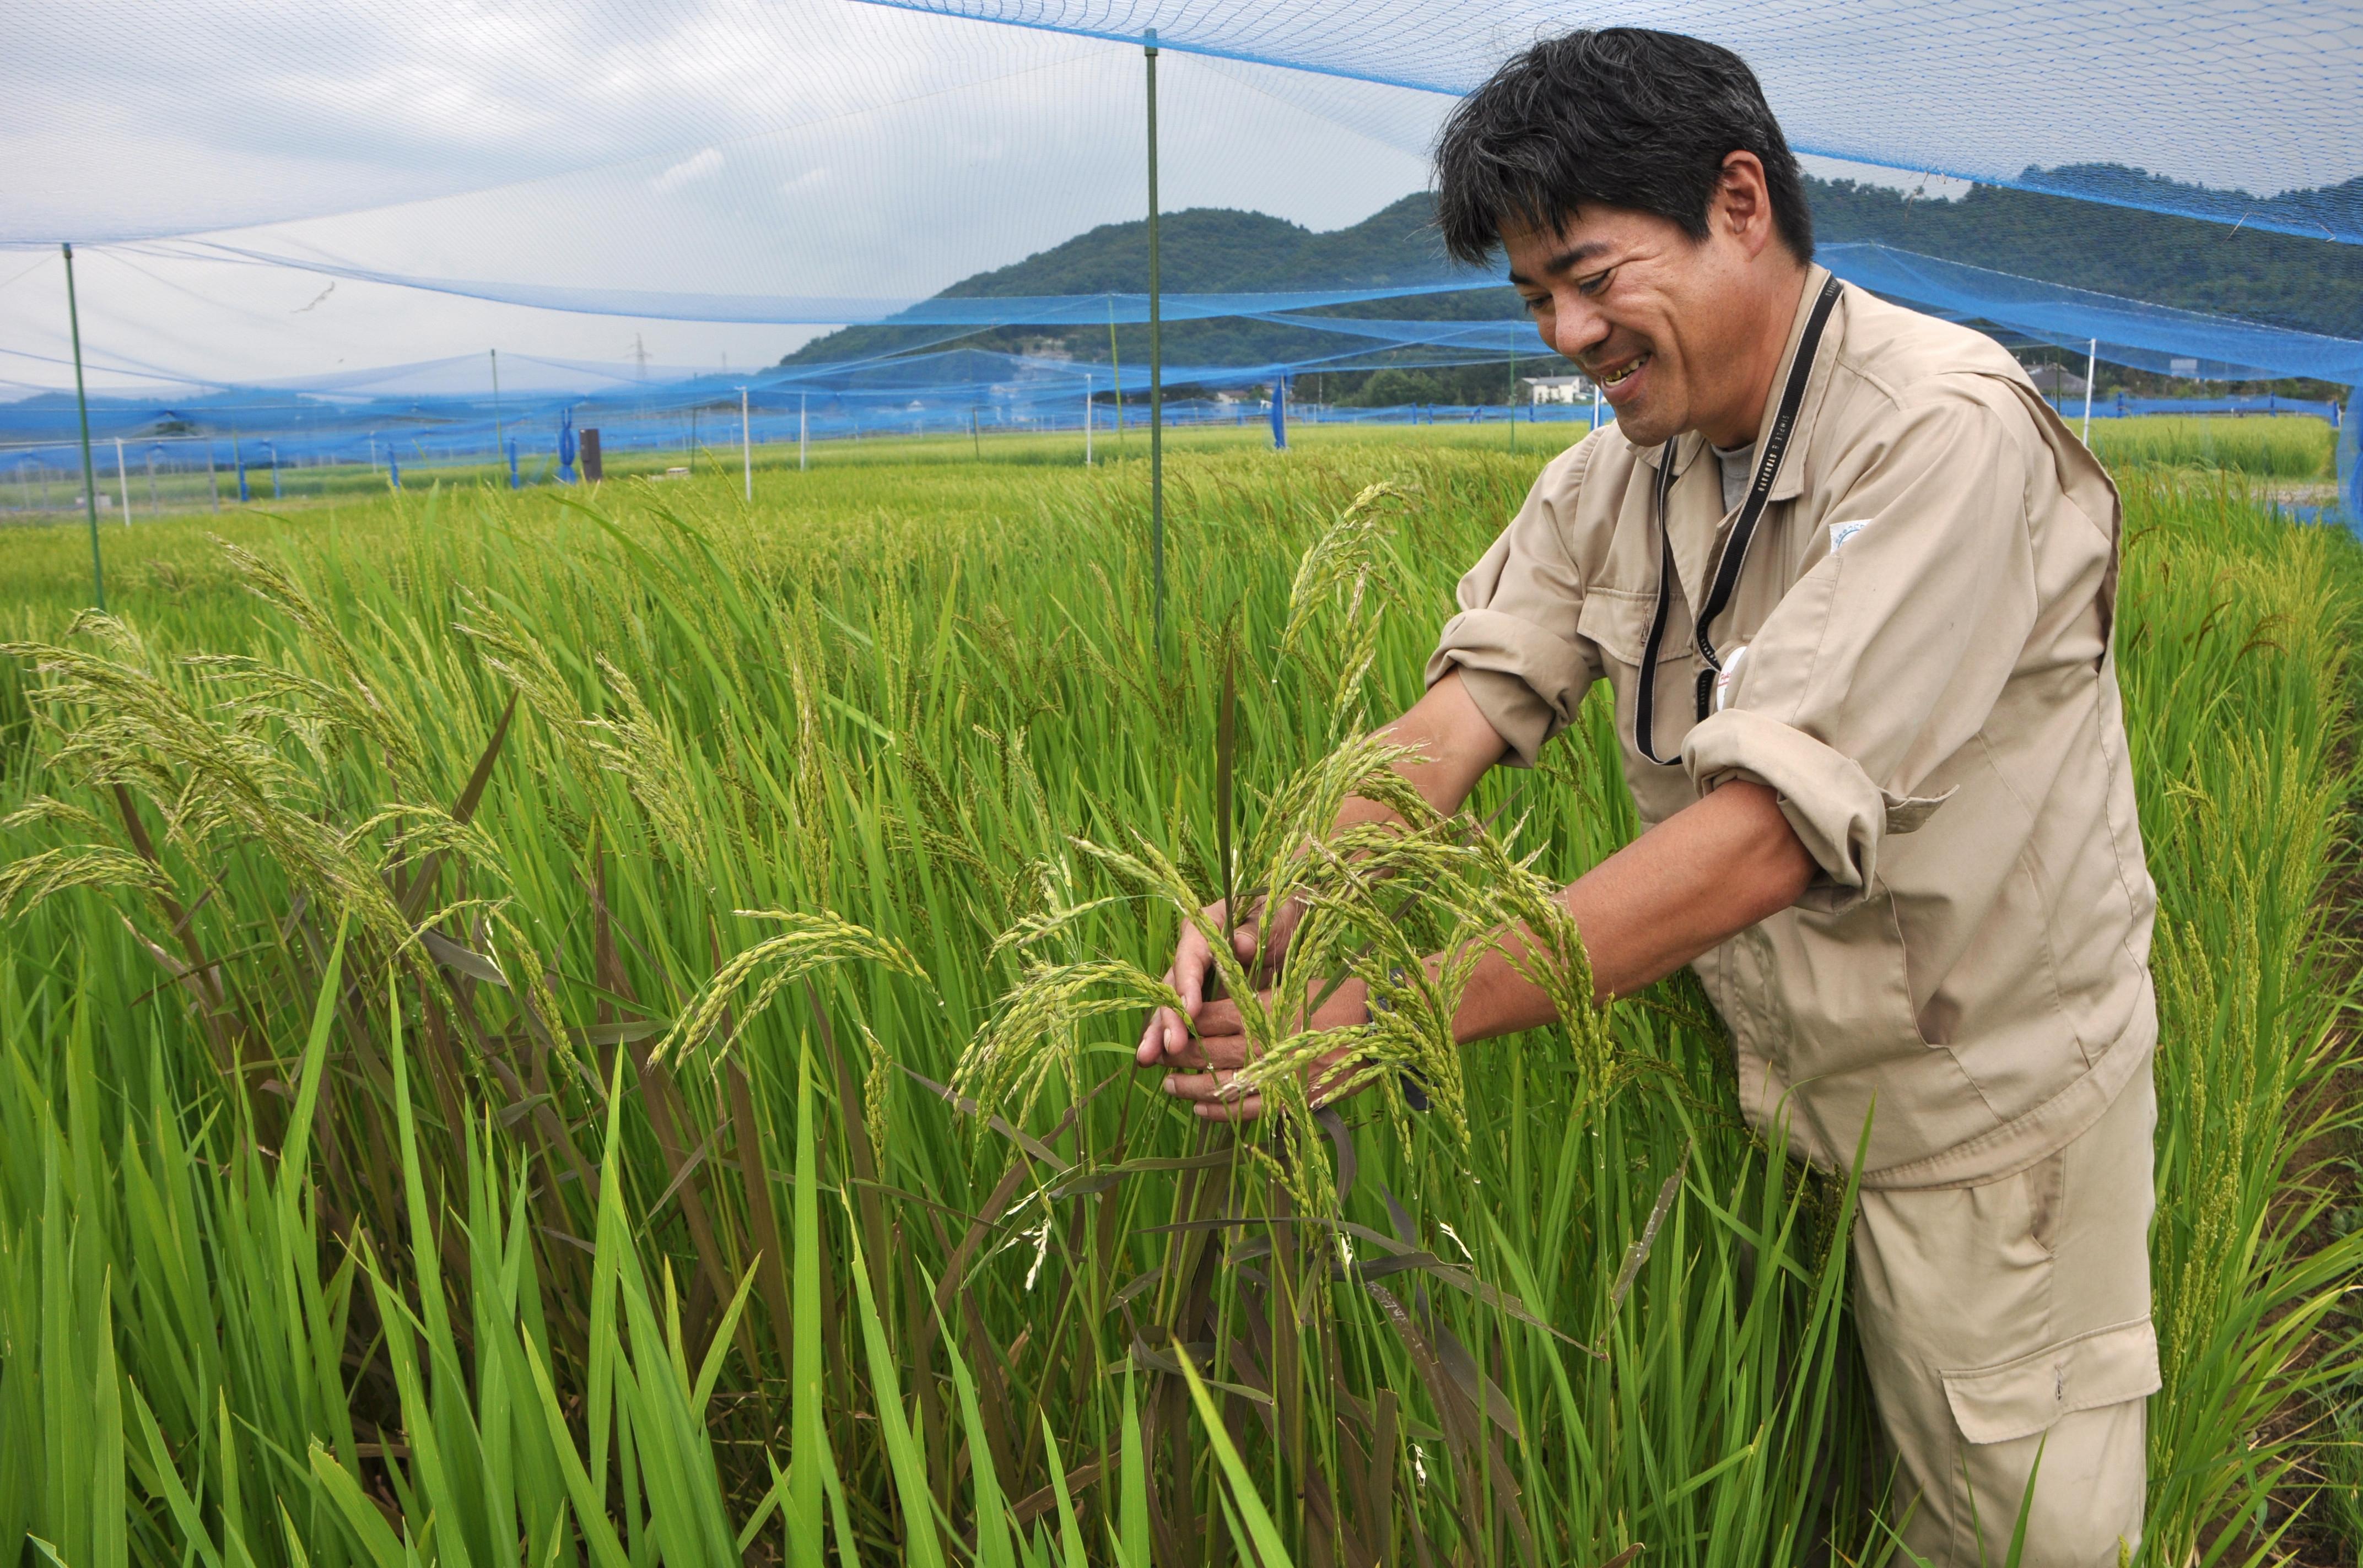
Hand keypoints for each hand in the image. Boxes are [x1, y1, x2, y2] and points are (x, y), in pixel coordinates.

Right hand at [1134, 897, 1300, 1064]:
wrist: (1285, 923)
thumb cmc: (1278, 915)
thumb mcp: (1274, 918)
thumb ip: (1257, 931)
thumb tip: (1239, 945)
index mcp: (1205, 928)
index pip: (1190, 955)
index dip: (1187, 983)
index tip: (1189, 1010)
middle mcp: (1192, 953)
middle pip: (1173, 985)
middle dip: (1169, 1017)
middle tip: (1169, 1047)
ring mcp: (1195, 977)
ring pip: (1171, 1006)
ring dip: (1160, 1033)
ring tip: (1148, 1059)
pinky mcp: (1203, 998)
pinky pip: (1186, 1019)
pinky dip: (1175, 1038)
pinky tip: (1161, 1060)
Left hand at [1147, 975, 1369, 1122]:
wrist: (1381, 1025)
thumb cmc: (1335, 999)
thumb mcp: (1291, 987)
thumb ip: (1254, 997)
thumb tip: (1214, 1004)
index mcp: (1265, 1010)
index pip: (1210, 1017)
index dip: (1183, 1024)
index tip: (1165, 1026)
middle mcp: (1266, 1042)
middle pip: (1209, 1051)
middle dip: (1180, 1055)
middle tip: (1158, 1058)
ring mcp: (1279, 1074)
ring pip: (1223, 1084)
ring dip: (1191, 1086)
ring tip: (1170, 1085)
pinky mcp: (1294, 1098)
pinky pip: (1248, 1110)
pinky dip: (1220, 1111)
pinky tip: (1200, 1108)